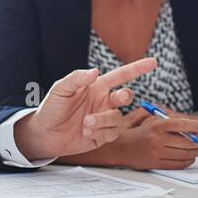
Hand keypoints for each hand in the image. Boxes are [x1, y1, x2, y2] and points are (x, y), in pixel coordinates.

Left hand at [13, 58, 157, 160]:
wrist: (44, 134)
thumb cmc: (51, 108)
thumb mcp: (60, 89)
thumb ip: (77, 78)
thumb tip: (94, 71)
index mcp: (97, 87)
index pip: (121, 76)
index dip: (138, 68)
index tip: (153, 62)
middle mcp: (103, 101)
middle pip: (126, 97)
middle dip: (125, 97)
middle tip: (117, 98)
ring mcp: (104, 119)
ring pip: (118, 118)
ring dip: (103, 120)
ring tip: (86, 124)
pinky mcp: (102, 135)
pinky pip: (112, 133)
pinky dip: (100, 132)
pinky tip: (87, 132)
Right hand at [110, 108, 197, 170]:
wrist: (114, 148)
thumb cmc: (130, 130)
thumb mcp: (143, 116)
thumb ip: (162, 116)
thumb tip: (184, 120)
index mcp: (156, 126)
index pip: (182, 125)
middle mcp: (157, 140)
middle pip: (187, 142)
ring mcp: (157, 154)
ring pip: (185, 154)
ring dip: (197, 151)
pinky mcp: (155, 164)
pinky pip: (177, 165)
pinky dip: (188, 161)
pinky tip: (192, 157)